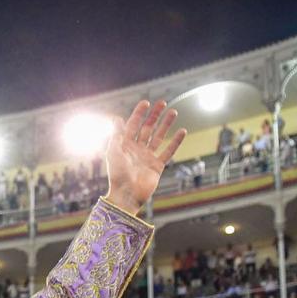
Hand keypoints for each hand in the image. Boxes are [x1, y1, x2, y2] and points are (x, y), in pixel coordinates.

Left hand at [105, 100, 186, 214]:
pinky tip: (182, 131)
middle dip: (154, 116)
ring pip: (158, 137)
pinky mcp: (157, 166)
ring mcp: (147, 157)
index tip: (146, 102)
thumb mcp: (114, 152)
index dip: (139, 113)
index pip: (133, 125)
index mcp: (125, 145)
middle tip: (162, 103)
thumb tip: (117, 117)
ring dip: (165, 125)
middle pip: (147, 128)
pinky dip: (176, 142)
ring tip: (173, 112)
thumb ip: (116, 135)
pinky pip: (168, 151)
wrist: (127, 195)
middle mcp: (136, 149)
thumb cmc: (117, 174)